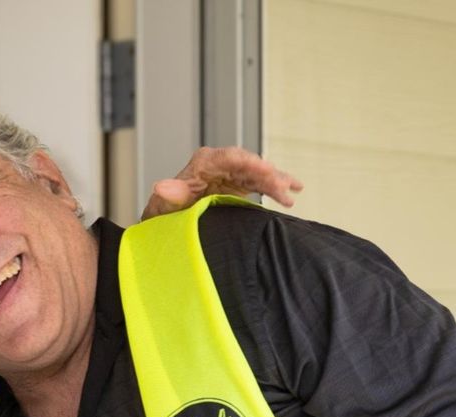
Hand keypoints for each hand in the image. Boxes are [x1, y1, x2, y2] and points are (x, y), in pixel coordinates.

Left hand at [141, 146, 302, 219]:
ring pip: (259, 173)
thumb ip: (168, 195)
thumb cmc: (165, 212)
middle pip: (249, 164)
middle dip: (268, 174)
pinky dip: (276, 187)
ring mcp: (232, 174)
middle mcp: (220, 164)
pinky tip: (293, 191)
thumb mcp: (163, 206)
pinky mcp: (240, 184)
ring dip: (276, 182)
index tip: (266, 169)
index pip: (230, 158)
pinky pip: (261, 182)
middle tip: (283, 188)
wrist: (169, 220)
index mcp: (203, 163)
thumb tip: (162, 187)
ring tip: (292, 192)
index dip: (249, 162)